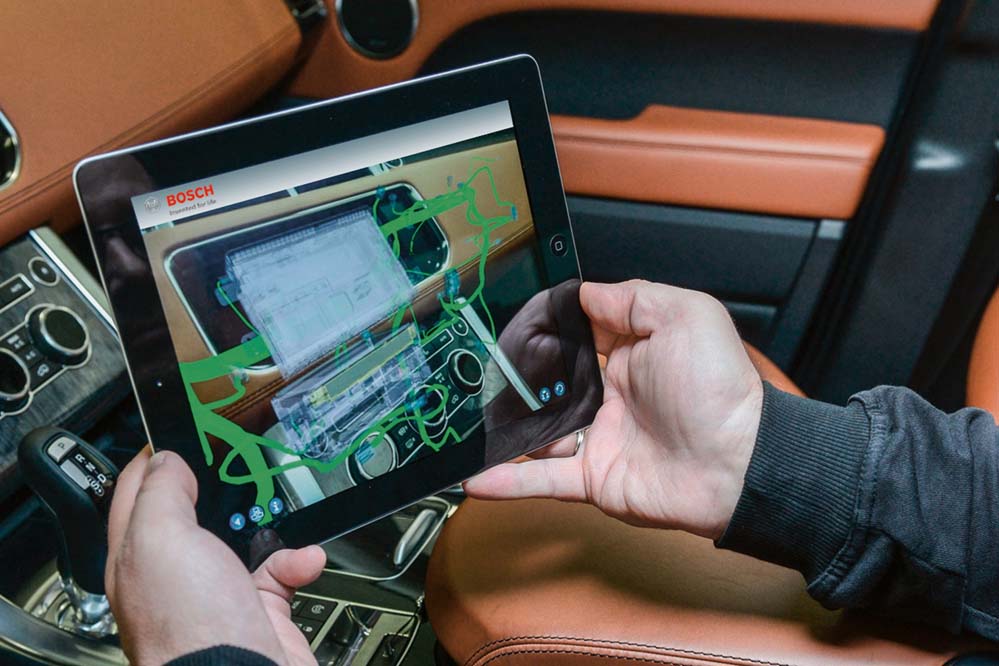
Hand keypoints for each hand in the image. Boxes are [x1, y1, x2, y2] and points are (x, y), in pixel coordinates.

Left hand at [106, 447, 325, 664]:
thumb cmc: (190, 628)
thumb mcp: (160, 538)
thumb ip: (160, 493)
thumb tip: (165, 461)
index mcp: (137, 555)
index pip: (134, 494)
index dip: (153, 458)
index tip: (177, 431)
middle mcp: (174, 575)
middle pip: (193, 514)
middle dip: (220, 488)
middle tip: (238, 465)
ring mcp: (216, 593)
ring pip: (241, 539)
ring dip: (268, 524)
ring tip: (279, 512)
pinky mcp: (257, 609)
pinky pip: (280, 570)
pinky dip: (296, 559)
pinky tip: (301, 558)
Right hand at [464, 280, 763, 539]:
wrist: (740, 464)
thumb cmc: (720, 389)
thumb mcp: (687, 315)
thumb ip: (633, 298)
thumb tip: (584, 292)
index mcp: (630, 354)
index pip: (576, 333)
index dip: (547, 326)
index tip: (513, 316)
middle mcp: (610, 395)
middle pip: (549, 383)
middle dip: (516, 376)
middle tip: (481, 366)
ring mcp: (598, 437)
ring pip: (537, 430)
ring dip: (506, 424)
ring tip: (472, 414)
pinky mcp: (593, 477)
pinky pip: (542, 478)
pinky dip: (508, 480)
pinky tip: (475, 475)